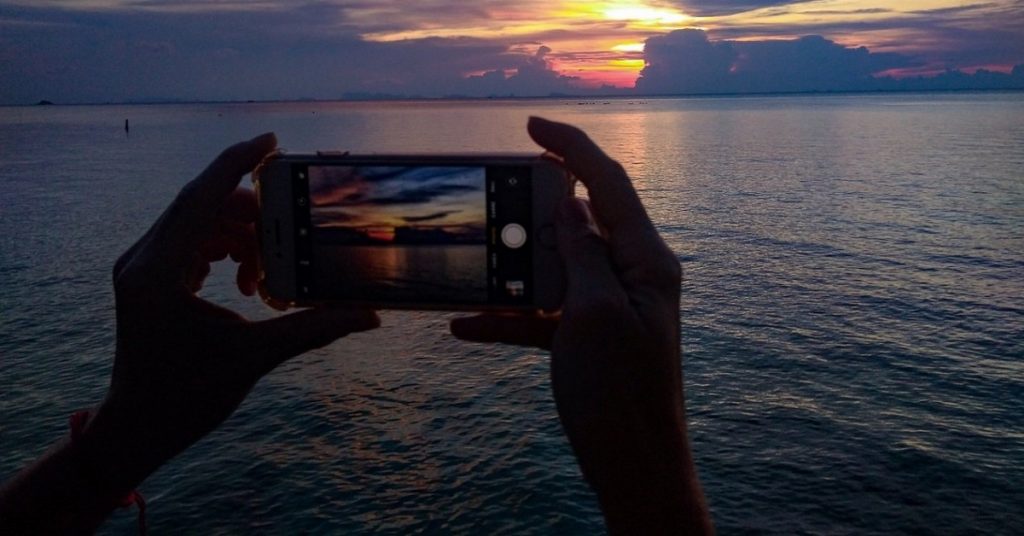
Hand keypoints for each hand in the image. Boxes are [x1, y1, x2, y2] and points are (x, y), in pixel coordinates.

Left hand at [82, 133, 379, 494]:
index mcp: (158, 272)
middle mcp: (142, 259)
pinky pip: (192, 242)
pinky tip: (249, 281)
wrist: (138, 428)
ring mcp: (141, 267)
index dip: (238, 163)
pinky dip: (225, 250)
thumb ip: (312, 328)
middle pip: (202, 204)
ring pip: (199, 223)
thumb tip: (369, 314)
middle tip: (292, 227)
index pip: (200, 197)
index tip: (272, 141)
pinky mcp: (148, 277)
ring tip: (269, 277)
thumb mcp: (253, 358)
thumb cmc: (185, 398)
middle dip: (252, 212)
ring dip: (242, 237)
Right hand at [451, 117, 710, 533]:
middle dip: (533, 211)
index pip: (609, 184)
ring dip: (514, 268)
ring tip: (475, 265)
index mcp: (647, 261)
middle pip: (579, 222)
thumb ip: (581, 252)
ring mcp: (609, 309)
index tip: (531, 123)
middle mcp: (632, 277)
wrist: (632, 468)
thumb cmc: (621, 394)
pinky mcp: (588, 339)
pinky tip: (467, 324)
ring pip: (555, 268)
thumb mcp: (593, 313)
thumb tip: (569, 205)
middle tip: (493, 198)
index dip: (571, 146)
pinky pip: (544, 314)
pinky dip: (509, 316)